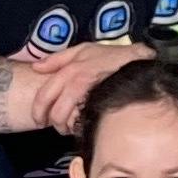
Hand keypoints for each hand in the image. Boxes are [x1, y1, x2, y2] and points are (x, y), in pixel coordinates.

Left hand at [17, 37, 146, 132]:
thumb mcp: (84, 50)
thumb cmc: (110, 56)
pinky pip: (87, 121)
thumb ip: (58, 58)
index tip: (38, 120)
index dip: (37, 111)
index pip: (45, 95)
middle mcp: (78, 82)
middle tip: (57, 127)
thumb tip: (36, 67)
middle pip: (56, 113)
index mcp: (70, 70)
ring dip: (68, 128)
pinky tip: (85, 125)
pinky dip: (83, 127)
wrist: (140, 62)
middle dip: (54, 124)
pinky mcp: (104, 105)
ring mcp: (92, 94)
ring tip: (71, 127)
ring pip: (70, 120)